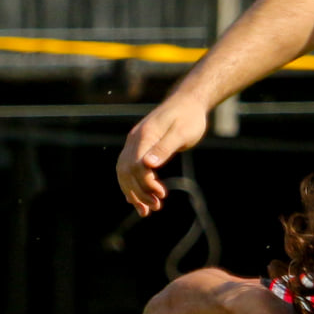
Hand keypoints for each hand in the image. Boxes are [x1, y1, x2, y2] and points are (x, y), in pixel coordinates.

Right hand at [118, 96, 209, 215]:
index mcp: (144, 136)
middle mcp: (135, 140)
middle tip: (155, 207)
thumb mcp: (182, 133)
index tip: (162, 195)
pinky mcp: (140, 146)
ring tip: (147, 211)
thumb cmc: (189, 118)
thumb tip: (148, 165)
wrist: (189, 103)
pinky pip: (129, 169)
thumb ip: (165, 148)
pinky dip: (132, 185)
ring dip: (133, 192)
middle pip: (126, 172)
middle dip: (139, 192)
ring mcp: (135, 143)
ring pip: (124, 172)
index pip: (135, 166)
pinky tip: (137, 200)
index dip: (145, 183)